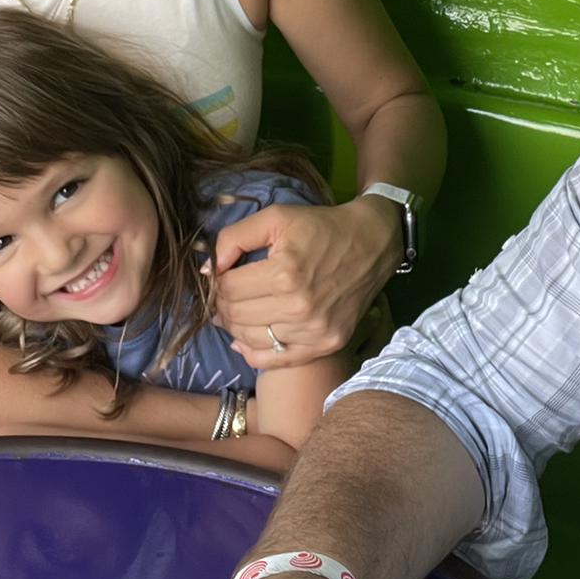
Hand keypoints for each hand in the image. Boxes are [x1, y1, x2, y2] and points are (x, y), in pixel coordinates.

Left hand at [213, 197, 398, 369]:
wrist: (371, 243)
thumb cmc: (320, 227)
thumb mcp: (275, 217)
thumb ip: (233, 238)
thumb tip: (208, 270)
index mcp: (284, 273)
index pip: (228, 289)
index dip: (217, 281)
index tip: (223, 274)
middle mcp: (298, 308)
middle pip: (236, 316)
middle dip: (223, 303)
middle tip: (228, 292)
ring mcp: (314, 331)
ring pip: (250, 340)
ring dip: (235, 326)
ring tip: (240, 309)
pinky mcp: (326, 344)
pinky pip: (276, 361)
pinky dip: (254, 353)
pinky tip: (246, 340)